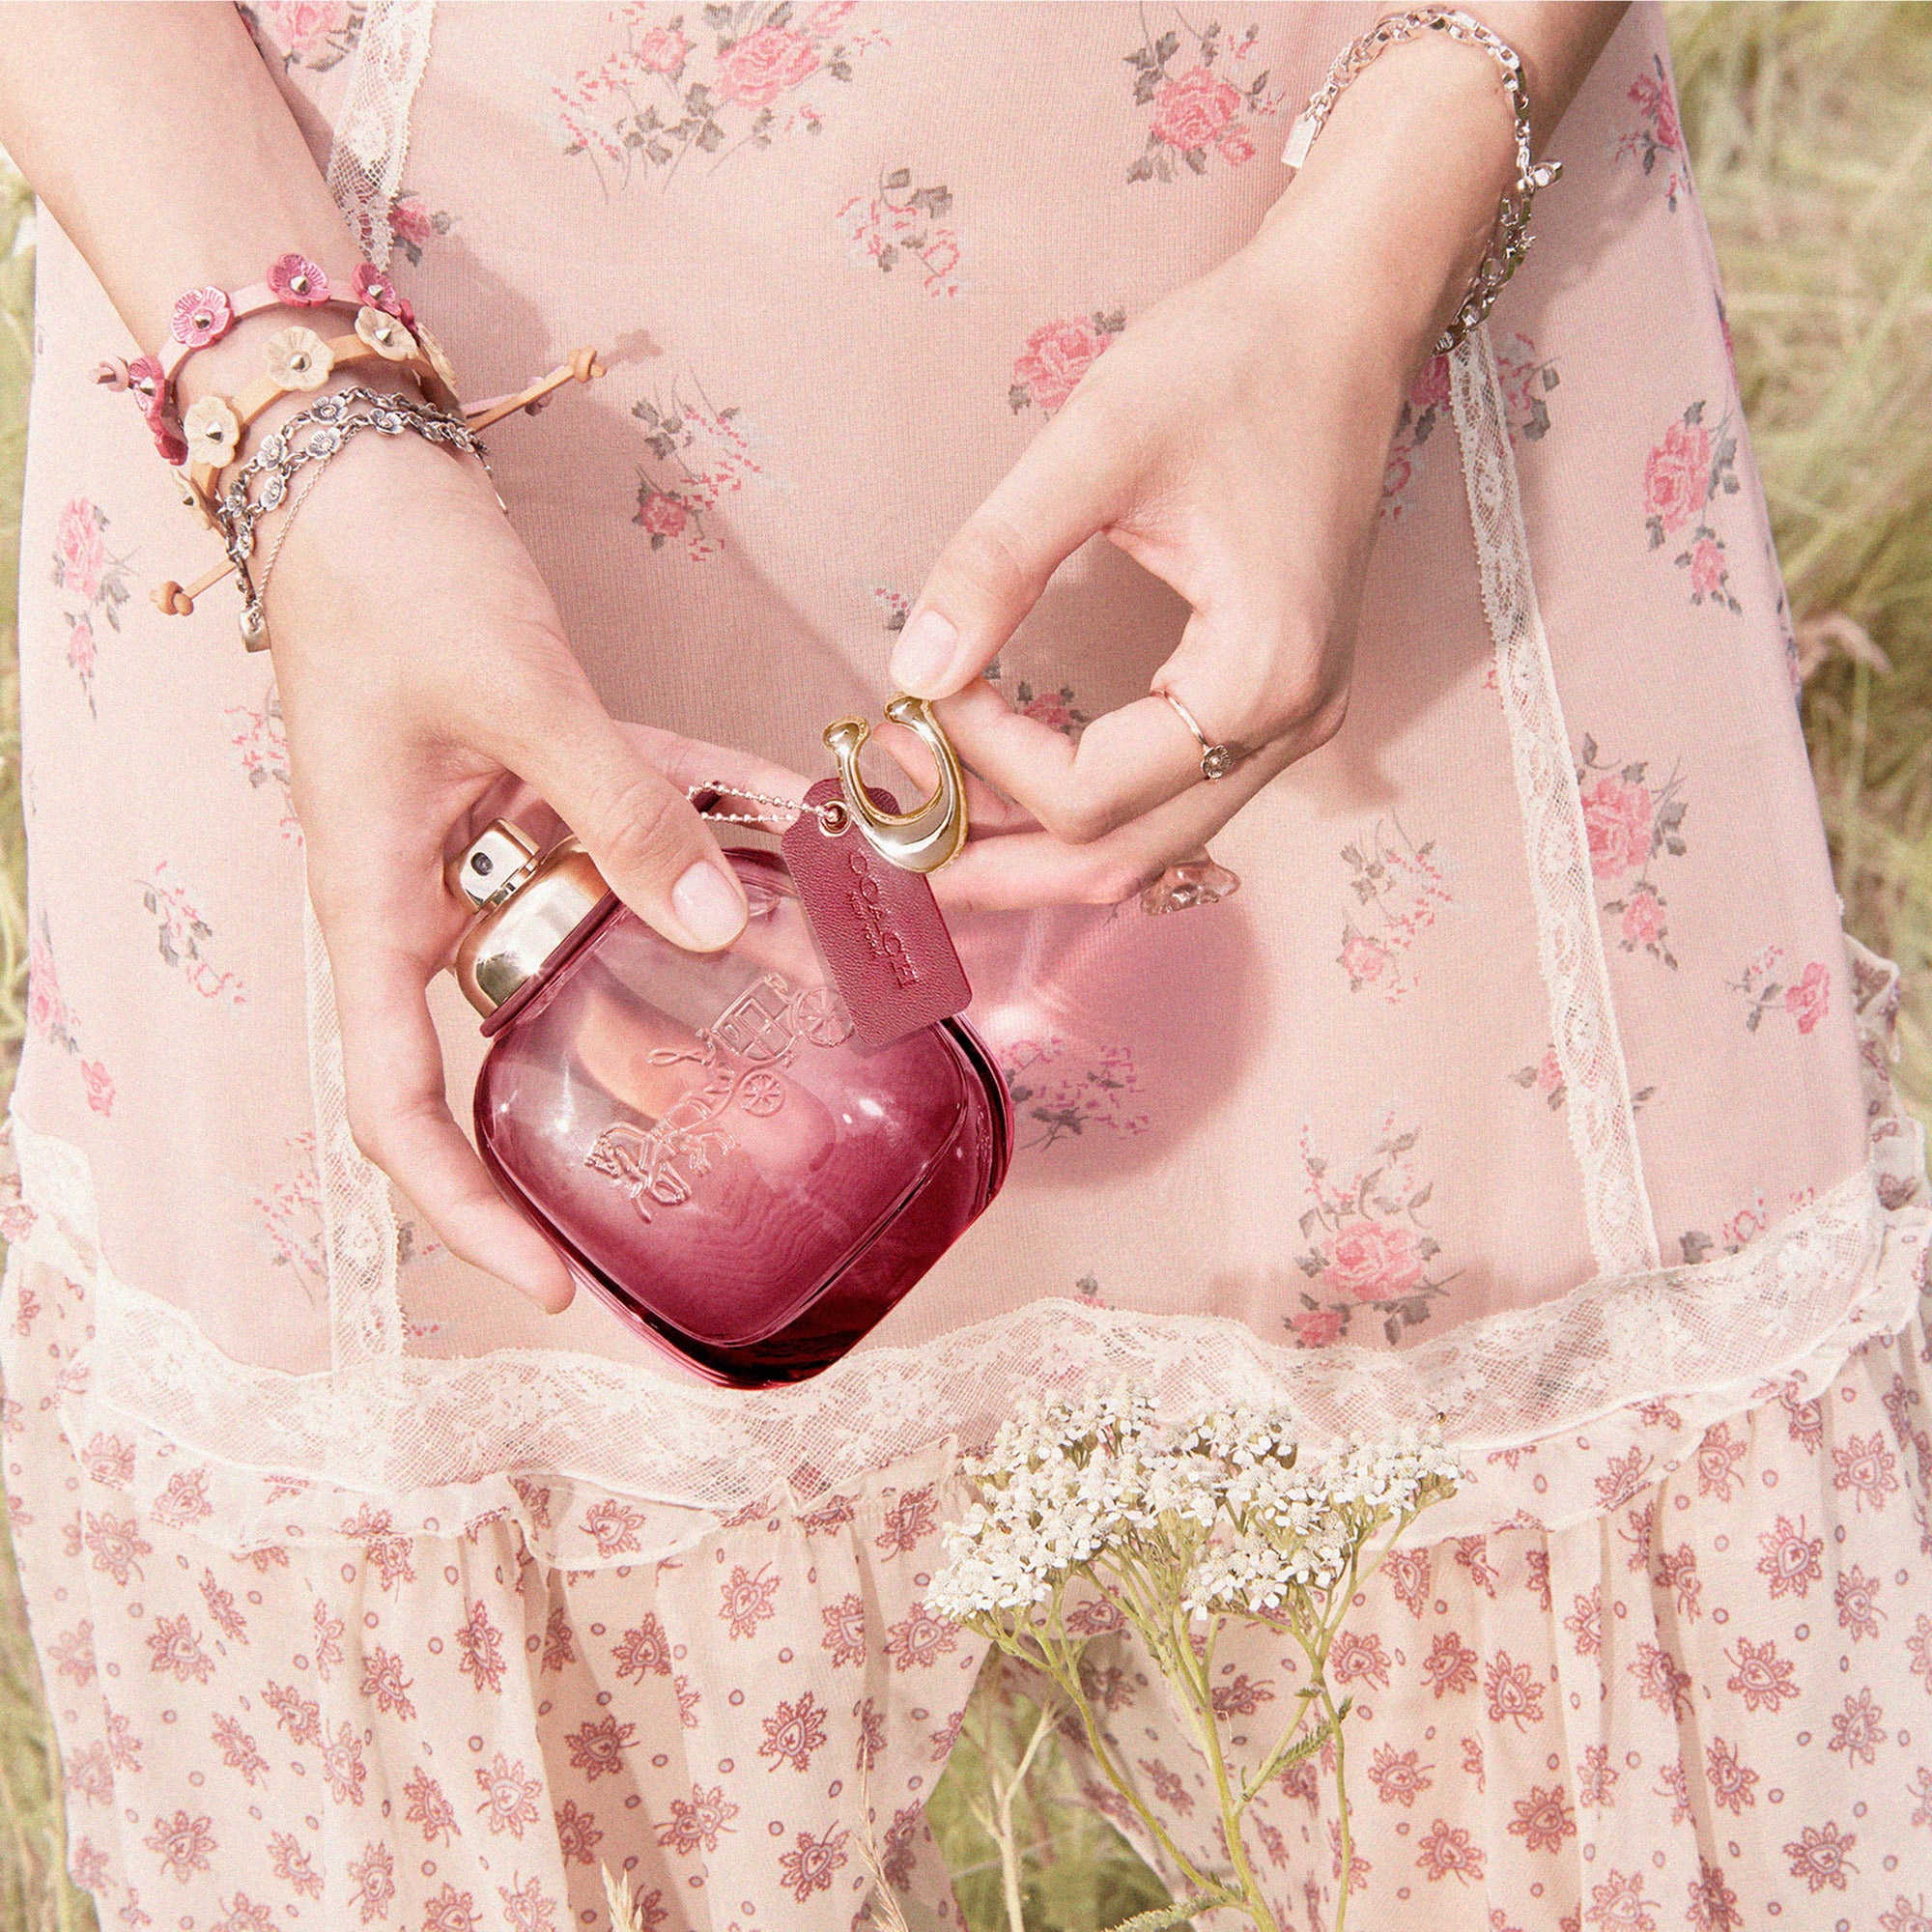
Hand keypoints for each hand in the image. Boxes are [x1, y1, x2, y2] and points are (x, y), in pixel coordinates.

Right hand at [265, 410, 810, 1309]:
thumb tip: (720, 927)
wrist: (355, 461)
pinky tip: (807, 813)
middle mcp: (431, 890)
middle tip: (745, 1122)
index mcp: (376, 908)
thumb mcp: (515, 703)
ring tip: (817, 970)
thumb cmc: (389, 580)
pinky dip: (709, 813)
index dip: (465, 1212)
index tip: (549, 1284)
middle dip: (632, 1078)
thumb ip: (624, 813)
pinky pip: (634, 812)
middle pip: (522, 1030)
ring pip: (600, 921)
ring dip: (698, 936)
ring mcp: (488, 829)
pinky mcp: (536, 763)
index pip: (399, 1106)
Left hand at [887, 41, 1519, 911]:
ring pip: (1151, 847)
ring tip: (937, 825)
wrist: (1341, 318)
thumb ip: (998, 560)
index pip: (1089, 790)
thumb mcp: (1098, 443)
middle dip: (999, 860)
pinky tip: (1012, 784)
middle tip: (892, 845)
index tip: (921, 687)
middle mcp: (1290, 722)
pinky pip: (1172, 800)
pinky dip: (1087, 810)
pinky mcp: (1275, 700)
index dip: (984, 760)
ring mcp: (1291, 721)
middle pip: (1123, 858)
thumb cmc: (1233, 362)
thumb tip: (913, 668)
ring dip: (1038, 848)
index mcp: (1260, 672)